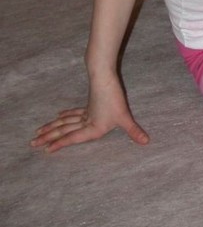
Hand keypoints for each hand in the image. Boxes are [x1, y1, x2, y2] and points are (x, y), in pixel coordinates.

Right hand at [30, 74, 149, 153]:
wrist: (104, 76)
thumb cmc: (114, 98)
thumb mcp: (125, 117)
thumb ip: (134, 131)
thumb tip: (146, 141)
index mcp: (91, 128)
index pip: (72, 138)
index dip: (60, 144)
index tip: (45, 150)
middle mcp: (85, 121)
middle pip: (63, 130)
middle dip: (48, 137)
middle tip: (32, 143)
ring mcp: (85, 111)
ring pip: (65, 121)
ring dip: (52, 127)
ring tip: (38, 132)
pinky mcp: (88, 103)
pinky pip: (73, 112)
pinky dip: (65, 115)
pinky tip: (59, 114)